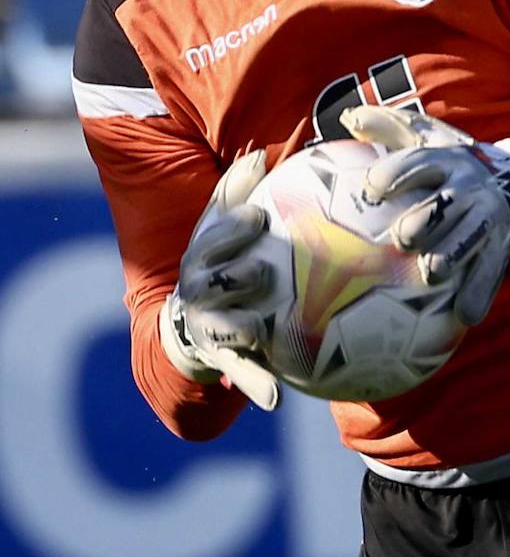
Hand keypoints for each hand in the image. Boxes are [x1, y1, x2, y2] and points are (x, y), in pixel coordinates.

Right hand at [159, 149, 280, 410]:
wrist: (188, 330)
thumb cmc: (216, 267)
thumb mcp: (216, 232)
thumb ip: (234, 196)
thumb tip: (258, 158)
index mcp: (202, 258)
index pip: (213, 241)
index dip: (232, 230)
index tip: (257, 219)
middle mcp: (201, 293)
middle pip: (216, 283)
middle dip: (237, 275)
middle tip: (262, 272)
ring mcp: (211, 328)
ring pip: (227, 327)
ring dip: (243, 327)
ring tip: (260, 330)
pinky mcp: (223, 360)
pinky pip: (241, 373)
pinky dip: (255, 386)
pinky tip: (274, 399)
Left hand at [340, 105, 509, 325]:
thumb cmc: (456, 164)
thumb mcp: (430, 139)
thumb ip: (390, 128)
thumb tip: (349, 115)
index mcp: (446, 159)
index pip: (418, 162)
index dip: (395, 174)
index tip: (372, 190)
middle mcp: (469, 186)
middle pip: (445, 204)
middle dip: (424, 221)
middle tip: (403, 238)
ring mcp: (487, 217)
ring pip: (469, 238)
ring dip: (451, 256)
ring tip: (433, 274)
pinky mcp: (501, 245)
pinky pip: (490, 271)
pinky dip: (480, 293)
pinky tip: (465, 314)